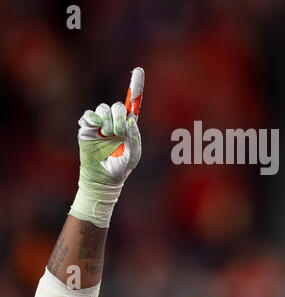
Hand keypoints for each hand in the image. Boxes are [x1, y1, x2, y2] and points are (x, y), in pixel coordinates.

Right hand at [69, 67, 144, 227]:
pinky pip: (88, 115)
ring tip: (107, 136)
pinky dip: (92, 120)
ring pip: (102, 109)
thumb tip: (129, 119)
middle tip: (117, 132)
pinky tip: (95, 129)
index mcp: (129, 124)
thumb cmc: (122, 166)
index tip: (138, 70)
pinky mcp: (86, 128)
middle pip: (117, 105)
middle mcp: (114, 121)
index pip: (133, 102)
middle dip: (118, 117)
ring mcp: (100, 124)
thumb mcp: (133, 152)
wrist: (104, 177)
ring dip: (106, 121)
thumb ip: (134, 136)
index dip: (135, 85)